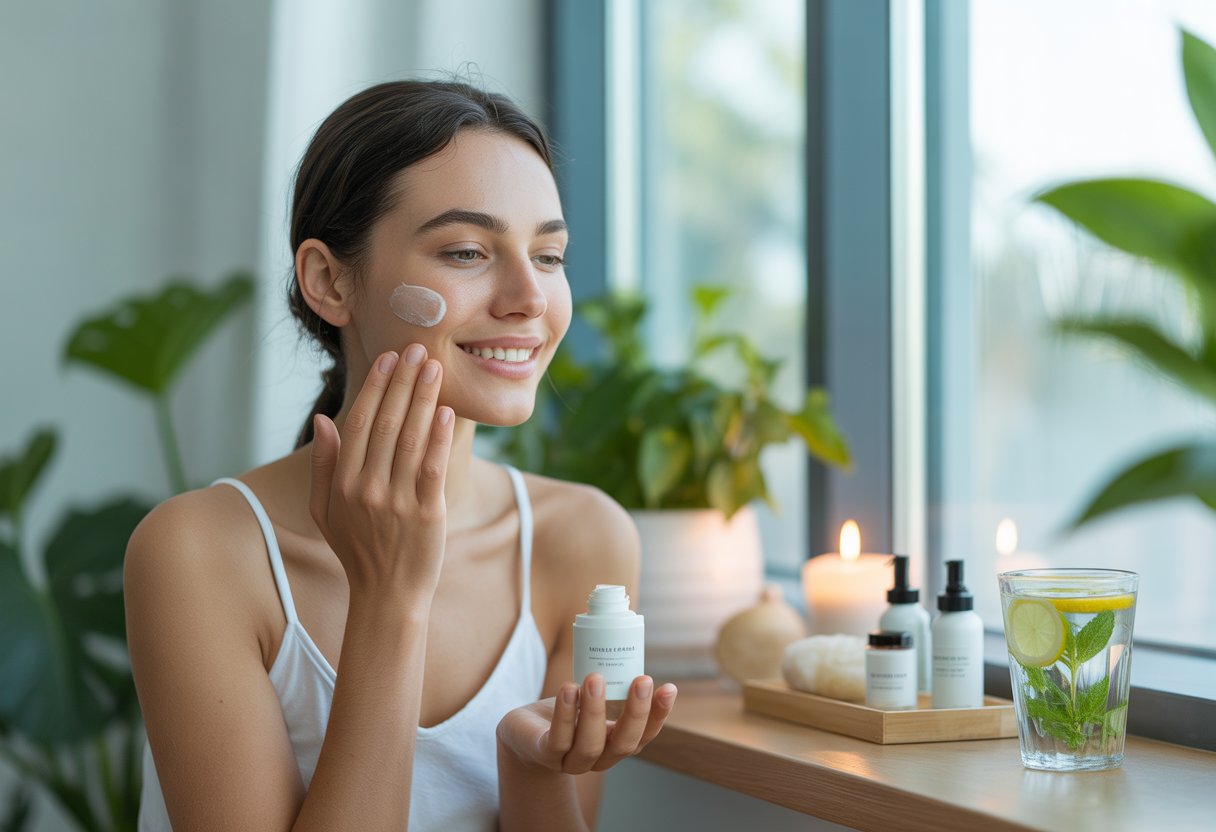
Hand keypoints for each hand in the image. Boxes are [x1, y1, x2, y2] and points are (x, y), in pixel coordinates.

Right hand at [308, 344, 454, 602]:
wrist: (388, 596)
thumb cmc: (358, 550)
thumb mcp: (327, 511)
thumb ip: (325, 465)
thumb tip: (324, 418)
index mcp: (343, 484)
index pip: (359, 424)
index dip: (375, 388)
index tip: (389, 359)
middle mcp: (367, 489)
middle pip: (386, 424)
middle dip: (402, 382)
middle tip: (418, 349)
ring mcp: (397, 501)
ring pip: (411, 439)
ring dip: (423, 399)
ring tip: (434, 368)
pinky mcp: (426, 513)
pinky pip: (433, 467)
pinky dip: (440, 437)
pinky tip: (446, 411)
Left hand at [497, 674, 677, 774]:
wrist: (524, 733)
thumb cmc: (566, 710)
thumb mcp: (593, 700)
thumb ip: (612, 686)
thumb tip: (629, 643)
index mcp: (615, 743)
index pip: (644, 735)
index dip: (659, 715)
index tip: (668, 687)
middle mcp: (599, 757)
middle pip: (624, 744)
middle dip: (636, 712)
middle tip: (642, 680)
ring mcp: (571, 760)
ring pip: (590, 744)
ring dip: (595, 710)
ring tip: (597, 677)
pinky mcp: (544, 754)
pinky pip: (558, 738)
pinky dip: (565, 713)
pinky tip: (569, 688)